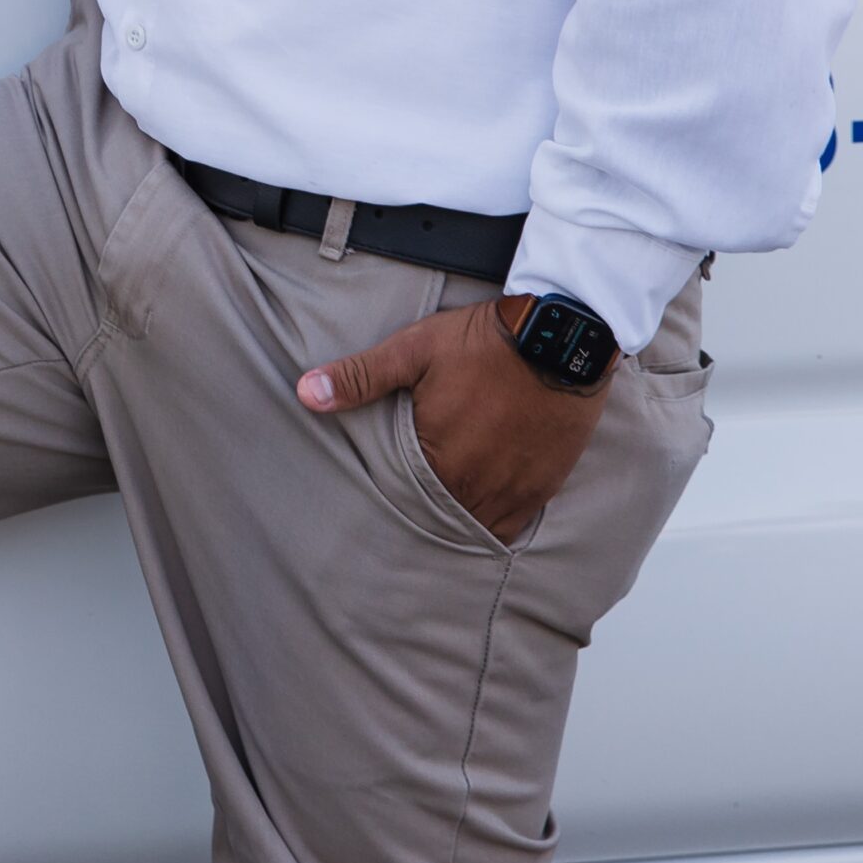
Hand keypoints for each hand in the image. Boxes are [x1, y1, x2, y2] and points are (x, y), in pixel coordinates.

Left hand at [296, 295, 607, 544]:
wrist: (559, 339)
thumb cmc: (481, 342)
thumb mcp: (412, 350)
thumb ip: (359, 377)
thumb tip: (304, 393)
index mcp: (437, 456)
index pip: (401, 494)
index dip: (391, 490)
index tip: (380, 489)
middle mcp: (475, 483)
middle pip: (438, 512)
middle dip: (422, 507)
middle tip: (407, 500)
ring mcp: (512, 490)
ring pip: (474, 523)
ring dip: (457, 515)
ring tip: (441, 502)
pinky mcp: (542, 488)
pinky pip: (511, 523)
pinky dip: (492, 519)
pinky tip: (479, 505)